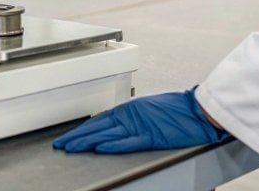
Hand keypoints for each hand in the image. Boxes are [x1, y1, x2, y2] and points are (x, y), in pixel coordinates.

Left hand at [53, 87, 228, 153]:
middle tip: (60, 144)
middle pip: (97, 128)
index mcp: (128, 111)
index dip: (82, 130)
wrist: (198, 110)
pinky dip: (113, 144)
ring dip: (87, 141)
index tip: (68, 137)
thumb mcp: (147, 112)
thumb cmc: (177, 111)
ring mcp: (140, 126)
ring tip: (71, 147)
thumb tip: (114, 129)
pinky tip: (99, 147)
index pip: (99, 122)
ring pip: (107, 134)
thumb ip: (131, 121)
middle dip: (77, 137)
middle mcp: (130, 116)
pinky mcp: (151, 136)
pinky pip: (128, 141)